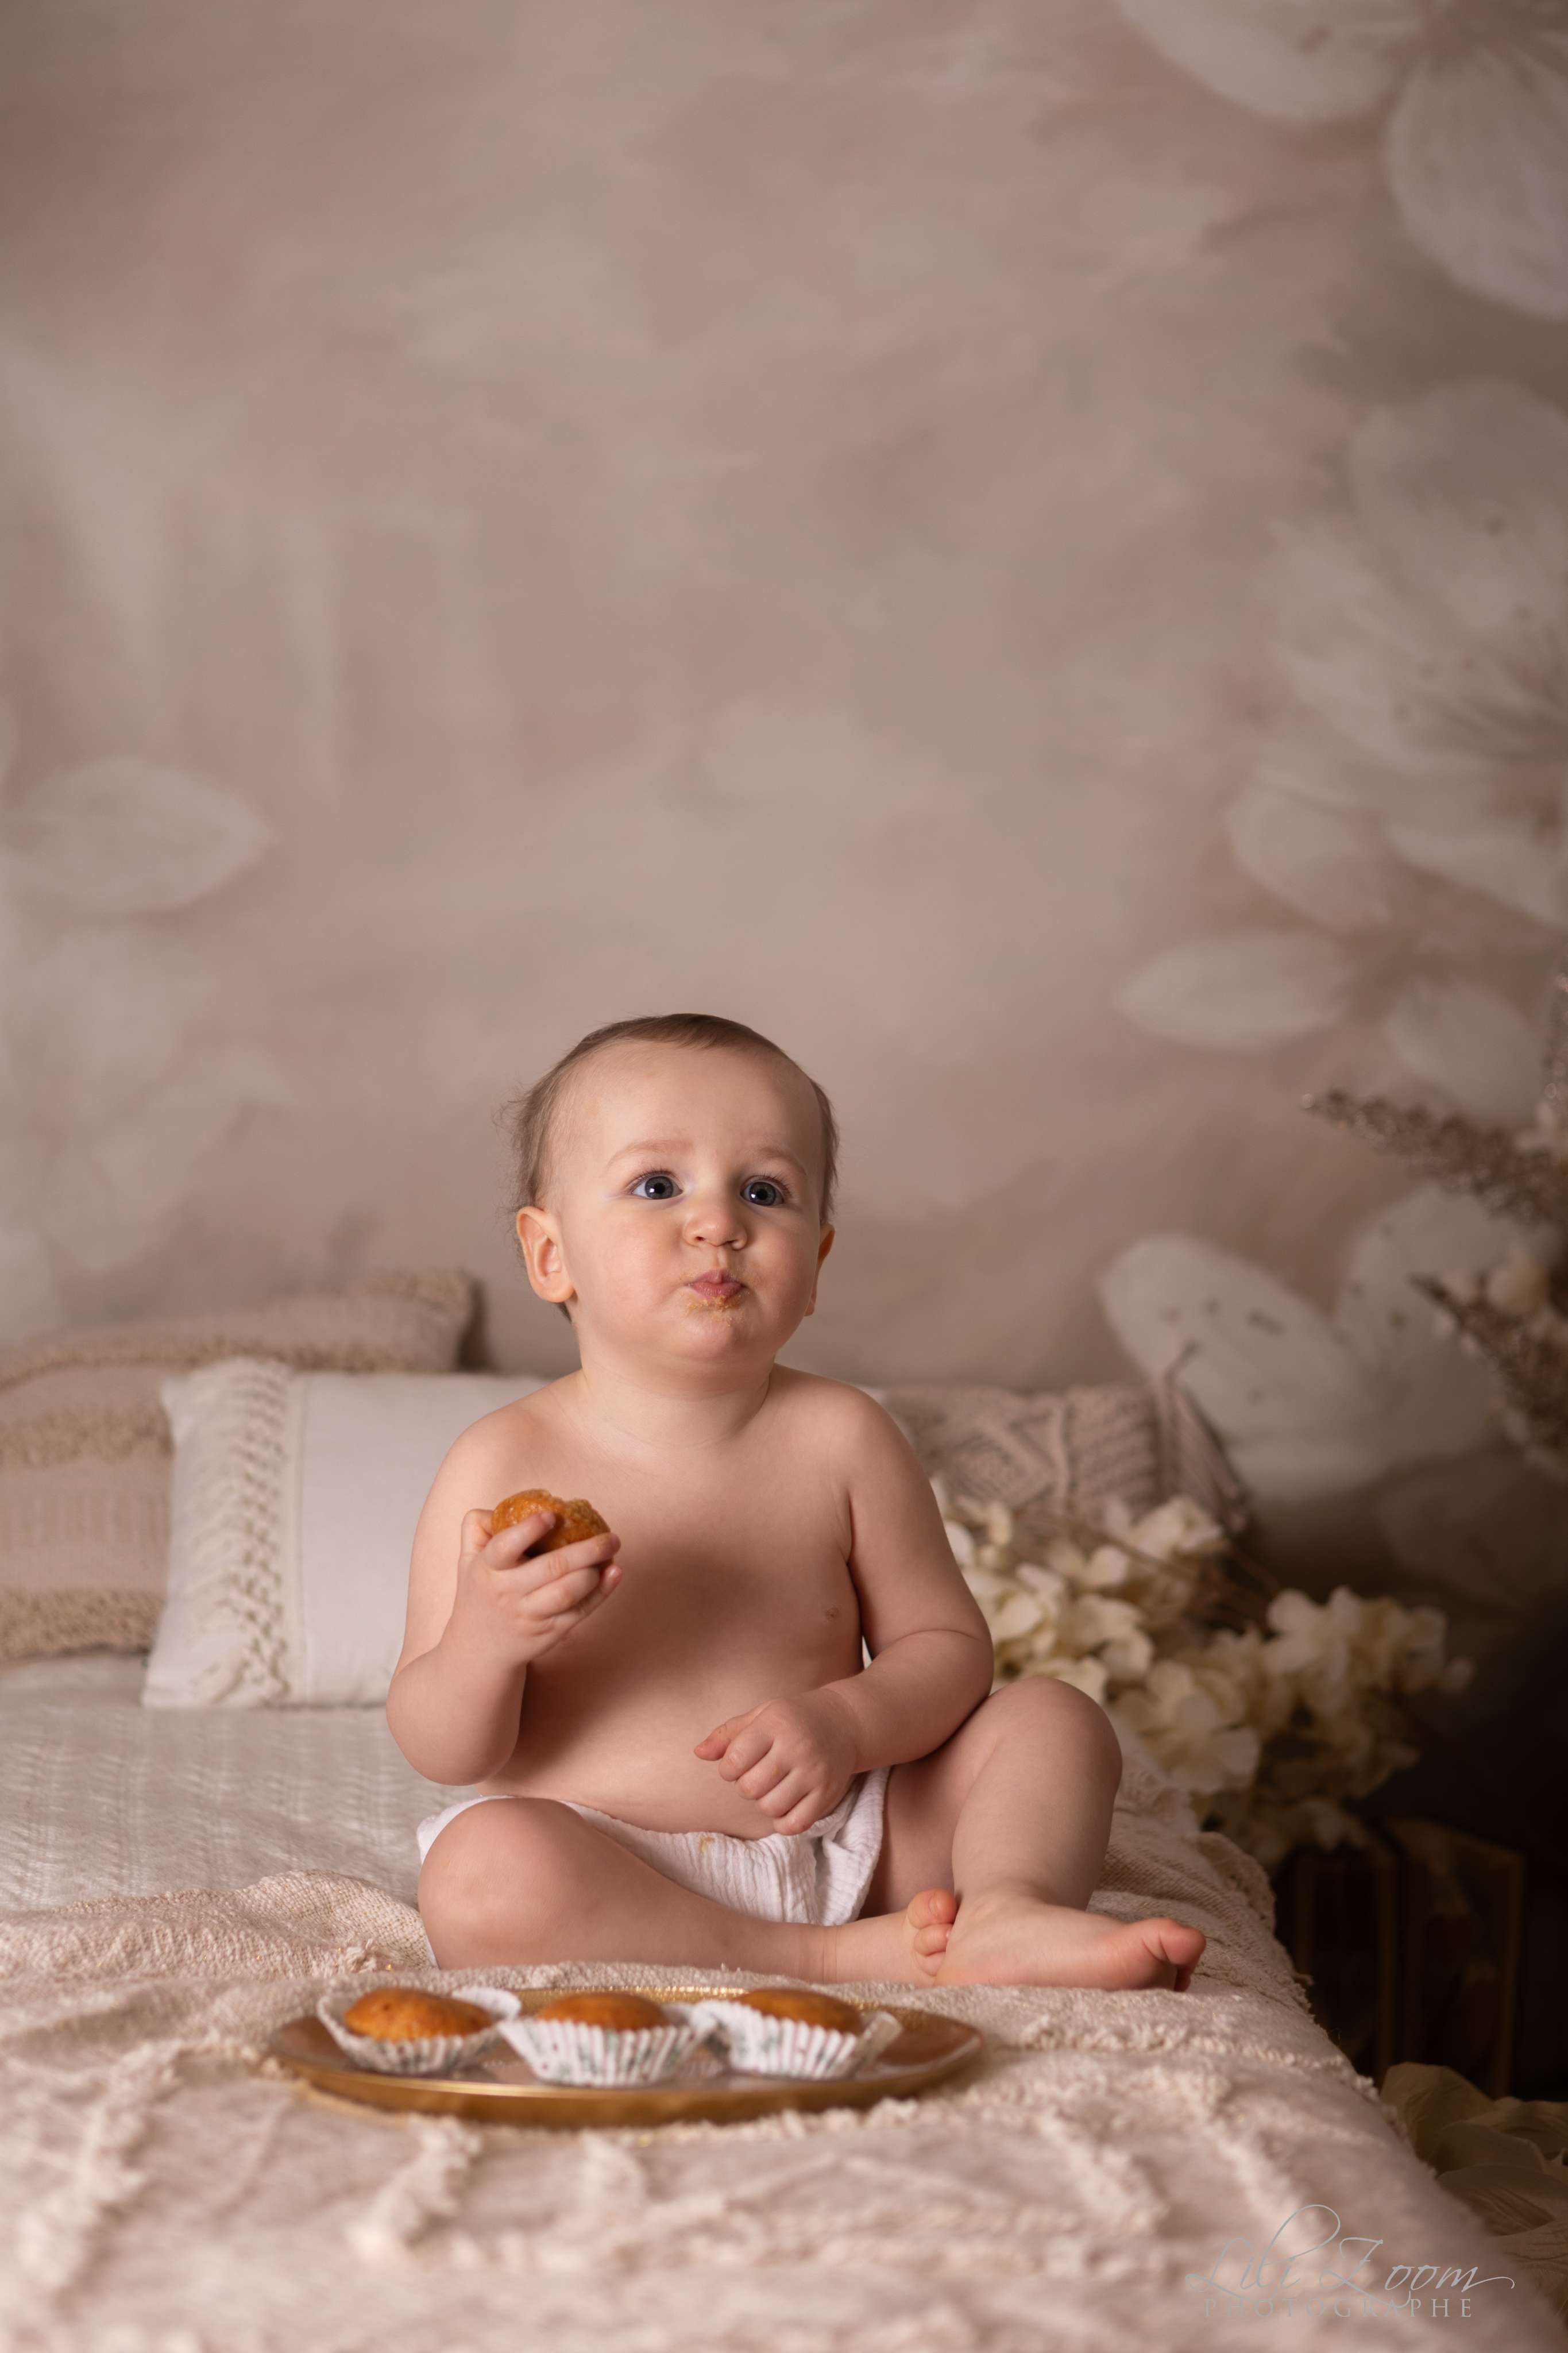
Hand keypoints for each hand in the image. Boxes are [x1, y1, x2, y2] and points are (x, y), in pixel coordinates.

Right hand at [445, 1505, 622, 1670]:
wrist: (479, 1647)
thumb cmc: (480, 1591)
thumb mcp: (468, 1558)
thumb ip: (479, 1525)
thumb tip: (515, 1504)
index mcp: (487, 1568)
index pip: (505, 1547)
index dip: (529, 1529)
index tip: (552, 1515)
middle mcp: (508, 1592)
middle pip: (551, 1568)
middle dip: (586, 1550)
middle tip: (610, 1535)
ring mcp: (530, 1615)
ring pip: (568, 1592)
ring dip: (593, 1572)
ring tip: (609, 1553)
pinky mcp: (549, 1632)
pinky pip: (579, 1612)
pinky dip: (602, 1592)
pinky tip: (614, 1573)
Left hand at [693, 1690, 858, 1833]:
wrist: (844, 1722)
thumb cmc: (793, 1719)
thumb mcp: (761, 1715)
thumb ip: (727, 1734)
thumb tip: (697, 1753)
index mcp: (775, 1724)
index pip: (734, 1759)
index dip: (728, 1768)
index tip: (737, 1763)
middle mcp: (796, 1748)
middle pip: (750, 1788)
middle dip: (745, 1786)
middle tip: (756, 1775)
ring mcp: (814, 1772)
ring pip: (771, 1807)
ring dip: (764, 1803)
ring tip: (772, 1788)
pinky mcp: (827, 1793)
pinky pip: (796, 1823)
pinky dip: (783, 1822)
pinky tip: (784, 1806)